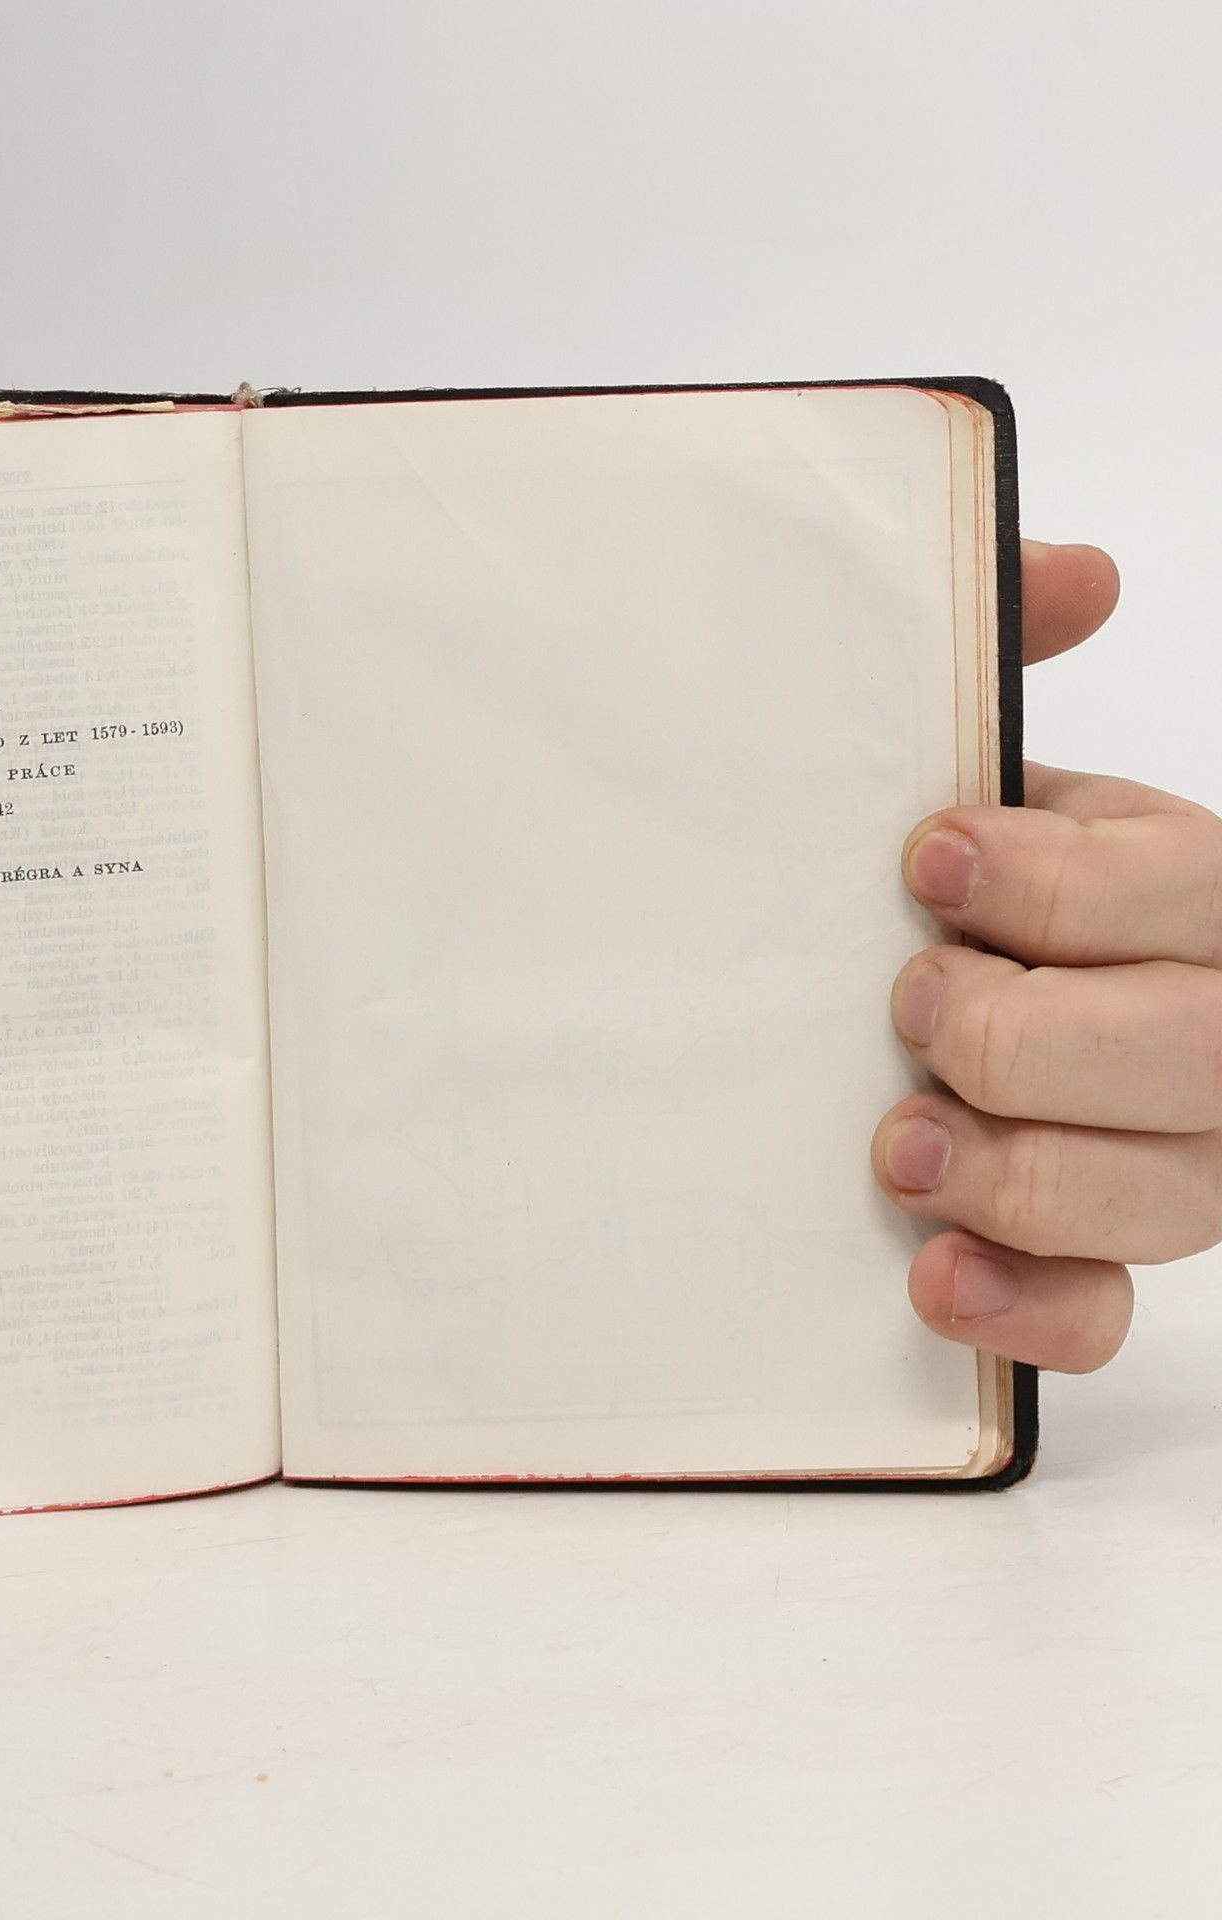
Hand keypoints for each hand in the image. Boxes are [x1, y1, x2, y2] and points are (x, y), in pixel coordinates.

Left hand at [873, 537, 1214, 1372]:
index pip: (1184, 892)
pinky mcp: (1105, 1251)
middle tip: (917, 1006)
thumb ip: (1014, 653)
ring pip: (1164, 1196)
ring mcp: (1180, 1157)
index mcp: (1198, 891)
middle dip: (1038, 1037)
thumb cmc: (973, 875)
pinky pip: (1105, 1312)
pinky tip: (935, 1276)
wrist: (944, 975)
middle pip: (1193, 1057)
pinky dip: (1027, 1307)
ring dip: (1024, 1174)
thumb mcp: (1000, 768)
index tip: (928, 855)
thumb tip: (1078, 567)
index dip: (1061, 882)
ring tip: (900, 1148)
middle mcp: (1216, 1027)